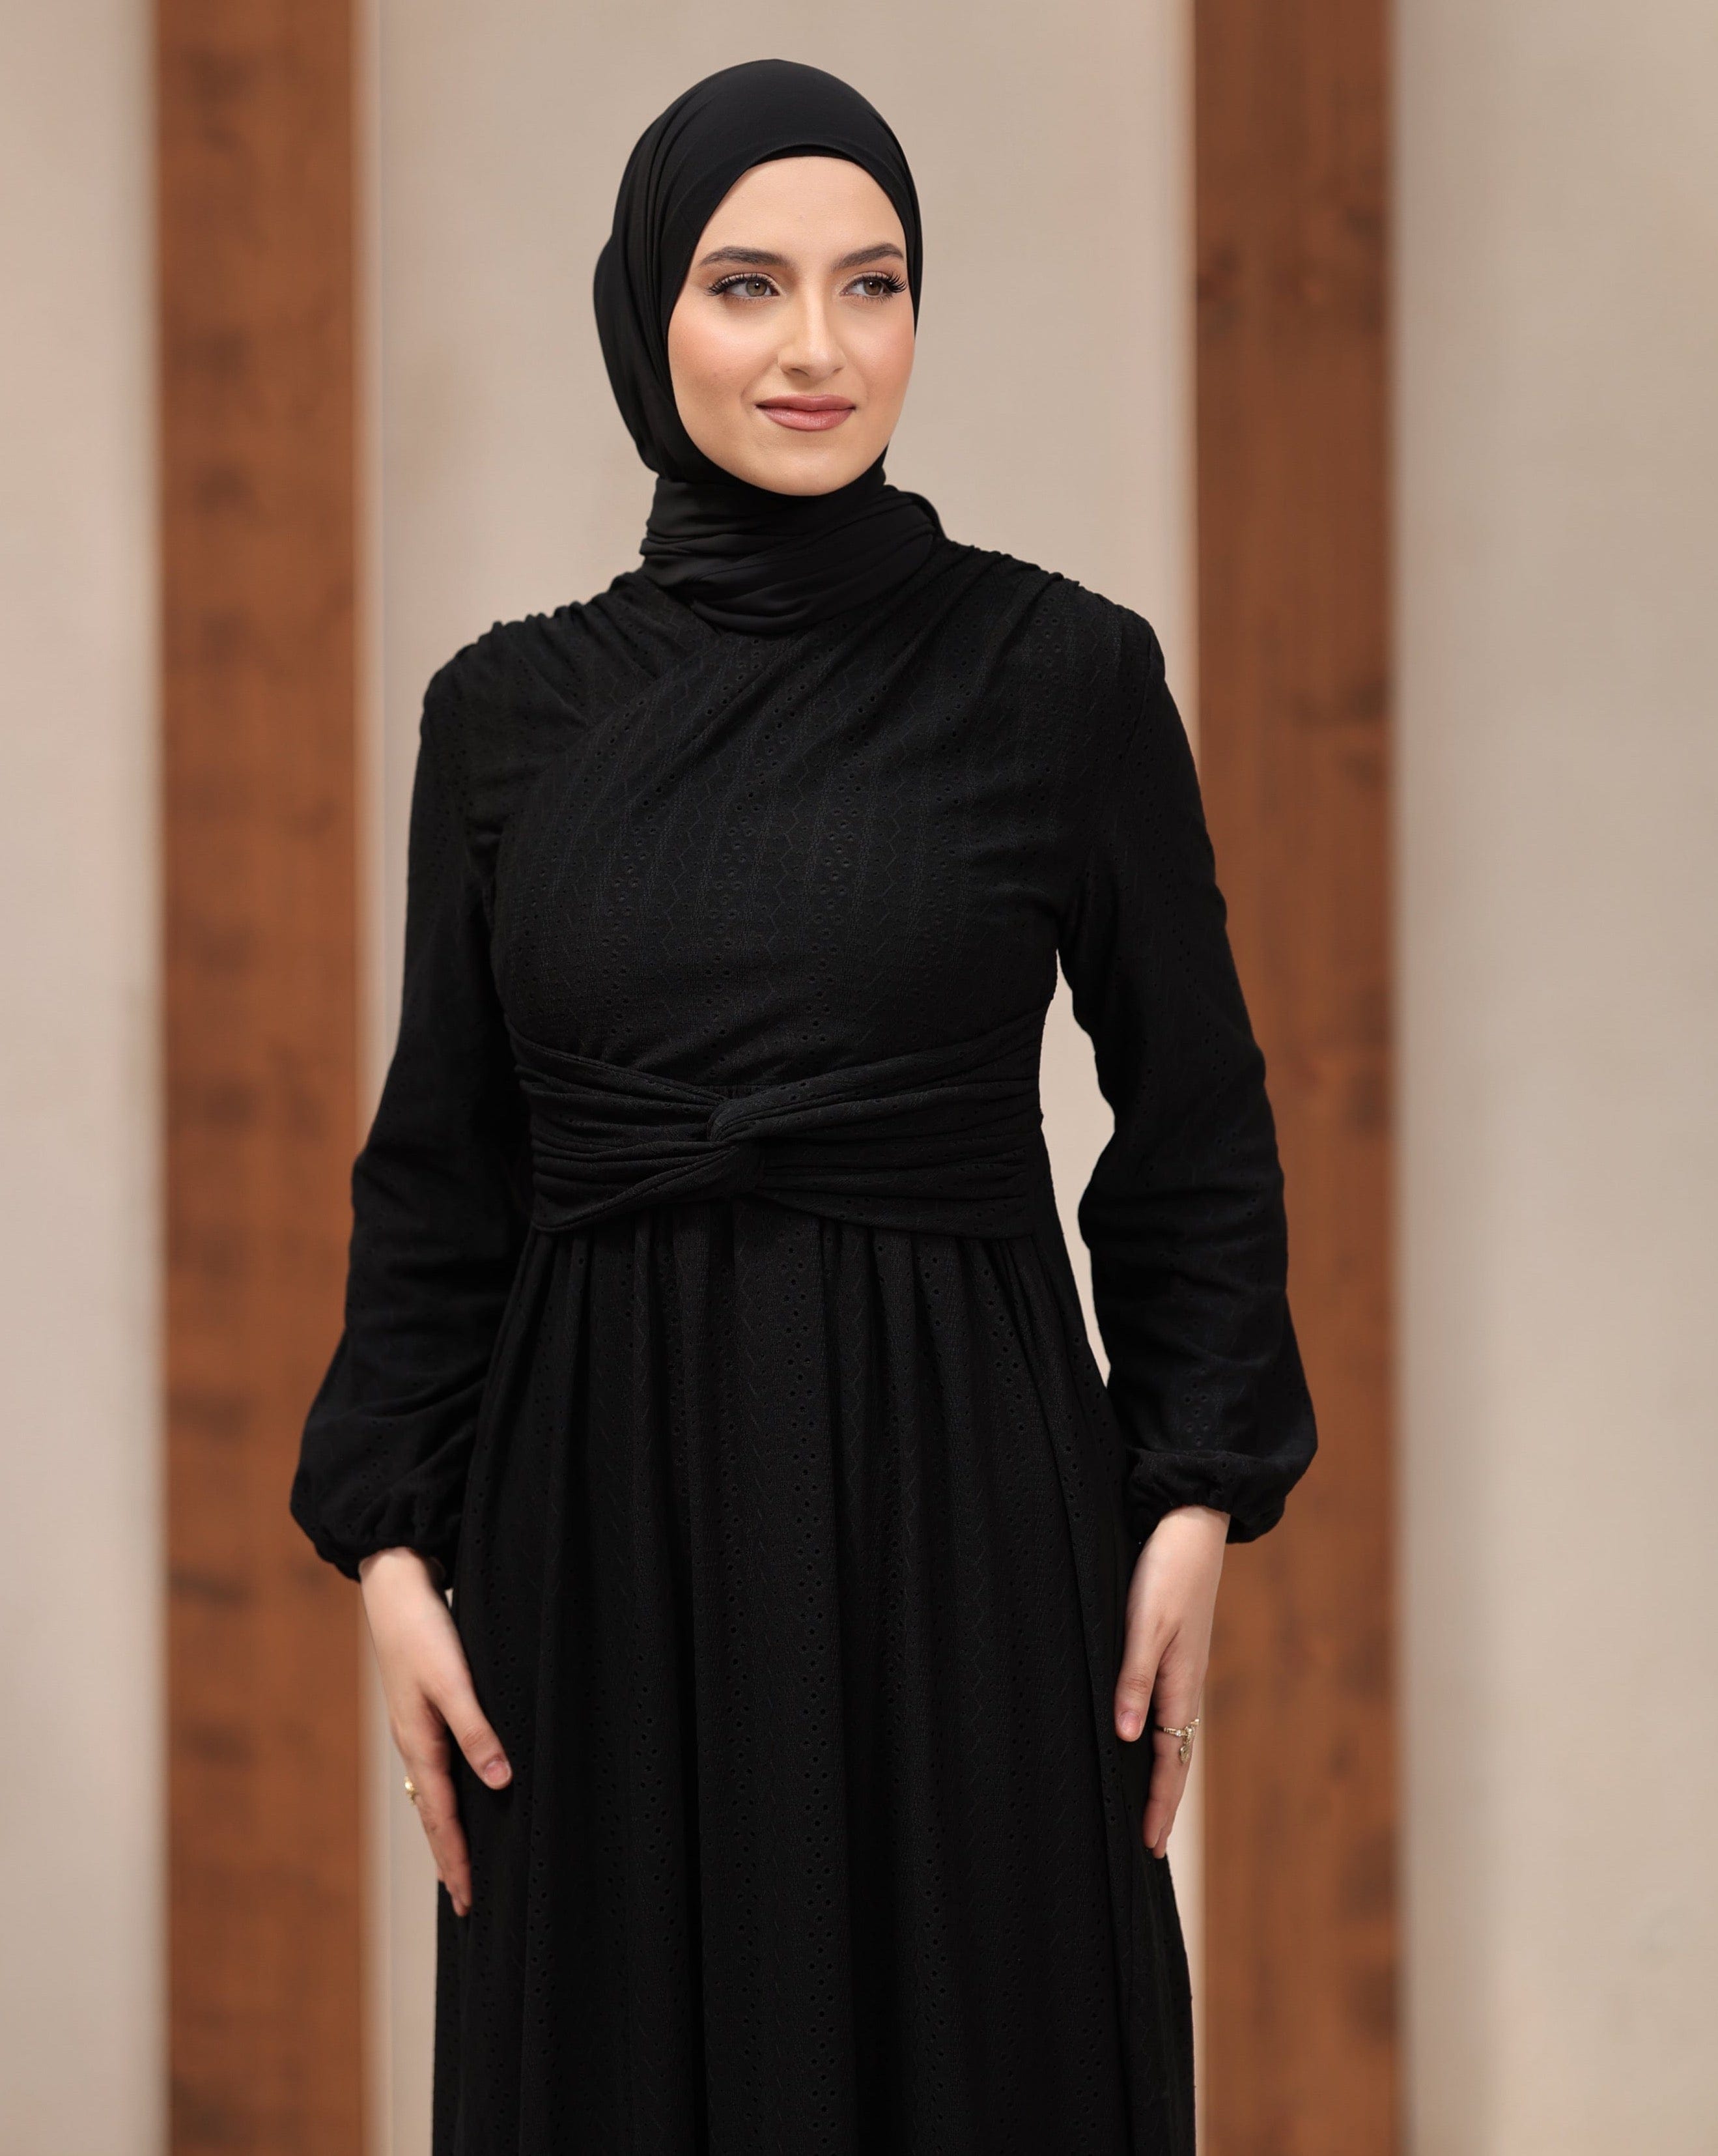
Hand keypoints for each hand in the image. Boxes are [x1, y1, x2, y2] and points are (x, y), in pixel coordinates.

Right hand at [358, 1547, 511, 1915]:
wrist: (395, 1584)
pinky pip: (436, 1768)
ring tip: (460, 1864)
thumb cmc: (423, 1629)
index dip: (456, 1859)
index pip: (442, 1816)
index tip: (469, 1902)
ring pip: (433, 1792)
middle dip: (449, 1858)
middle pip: (433, 1814)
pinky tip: (460, 1794)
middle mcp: (415, 1742)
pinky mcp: (423, 1708)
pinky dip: (447, 1795)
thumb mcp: (453, 1679)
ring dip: (447, 1830)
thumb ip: (476, 1729)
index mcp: (420, 1742)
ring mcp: (416, 1726)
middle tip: (465, 1904)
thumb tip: (500, 1782)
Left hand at [1113, 1504, 1227, 1858]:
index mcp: (1180, 1683)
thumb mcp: (1145, 1623)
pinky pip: (1170, 1710)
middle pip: (1176, 1757)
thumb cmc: (1166, 1570)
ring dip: (1163, 1776)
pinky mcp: (1177, 1650)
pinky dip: (1162, 1741)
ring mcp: (1184, 1668)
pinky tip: (1148, 1742)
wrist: (1190, 1523)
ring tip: (1151, 1810)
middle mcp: (1186, 1683)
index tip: (1149, 1847)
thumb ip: (1134, 1678)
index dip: (1159, 1805)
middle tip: (1151, 1848)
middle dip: (1164, 1804)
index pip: (1169, 1761)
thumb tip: (1124, 1736)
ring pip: (1175, 1736)